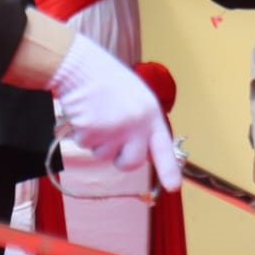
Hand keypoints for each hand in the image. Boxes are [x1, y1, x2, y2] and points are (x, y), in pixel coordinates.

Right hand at [48, 35, 181, 191]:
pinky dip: (82, 133)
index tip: (174, 187)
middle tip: (111, 139)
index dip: (169, 169)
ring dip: (97, 141)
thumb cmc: (107, 82)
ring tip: (97, 114)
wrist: (81, 67)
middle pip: (131, 163)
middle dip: (120, 159)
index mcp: (151, 114)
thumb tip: (143, 152)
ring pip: (104, 155)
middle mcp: (137, 124)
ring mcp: (116, 129)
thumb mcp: (136, 100)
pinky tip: (85, 113)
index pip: (163, 147)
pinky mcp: (94, 132)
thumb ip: (143, 124)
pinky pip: (85, 145)